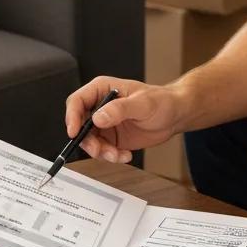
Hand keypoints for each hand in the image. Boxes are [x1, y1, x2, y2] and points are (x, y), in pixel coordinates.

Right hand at [65, 76, 184, 162]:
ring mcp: (104, 123)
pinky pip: (102, 150)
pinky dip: (110, 156)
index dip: (72, 116)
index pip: (77, 101)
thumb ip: (120, 109)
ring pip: (89, 141)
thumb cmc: (161, 101)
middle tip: (99, 150)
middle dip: (88, 141)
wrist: (174, 116)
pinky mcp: (111, 138)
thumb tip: (98, 117)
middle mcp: (99, 106)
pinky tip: (126, 155)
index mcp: (102, 90)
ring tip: (118, 154)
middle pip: (79, 125)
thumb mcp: (142, 103)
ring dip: (101, 152)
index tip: (74, 132)